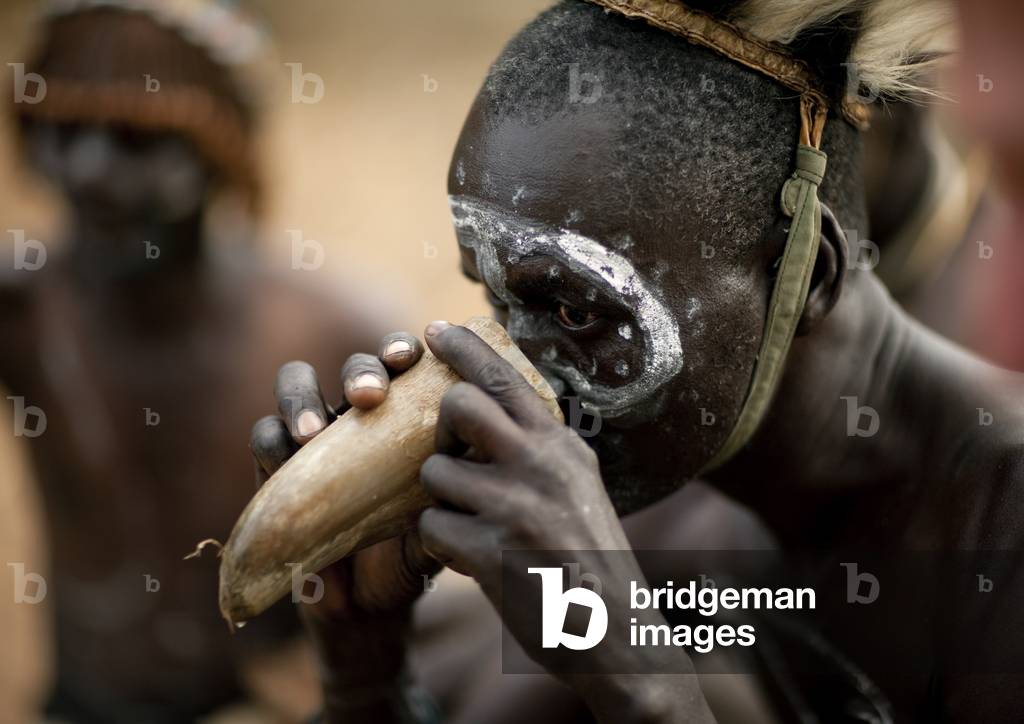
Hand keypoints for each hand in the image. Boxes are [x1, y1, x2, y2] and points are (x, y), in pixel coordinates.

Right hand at [248, 332, 440, 718]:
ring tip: (313, 430)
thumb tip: (481, 456)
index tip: (411, 360)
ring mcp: (313, 438)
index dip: (401, 349)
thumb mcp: (441, 518)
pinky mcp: (276, 469)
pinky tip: (285, 452)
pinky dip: (271, 438)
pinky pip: (264, 437)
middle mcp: (356, 416)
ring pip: (296, 384)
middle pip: (352, 365)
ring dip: (302, 396)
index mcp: (401, 414)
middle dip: (359, 369)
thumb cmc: (411, 549)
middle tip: (369, 395)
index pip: (400, 362)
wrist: (369, 605)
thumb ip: (457, 488)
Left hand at [414, 321, 713, 722]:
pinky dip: (441, 546)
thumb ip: (541, 449)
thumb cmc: (590, 559)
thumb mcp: (580, 485)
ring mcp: (515, 507)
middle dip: (441, 432)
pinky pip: (431, 528)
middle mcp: (541, 465)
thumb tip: (492, 412)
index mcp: (562, 446)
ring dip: (443, 501)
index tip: (434, 331)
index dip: (464, 348)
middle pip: (458, 406)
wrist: (616, 634)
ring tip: (474, 526)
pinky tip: (473, 561)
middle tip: (454, 460)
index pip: (505, 378)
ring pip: (435, 473)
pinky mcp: (491, 553)